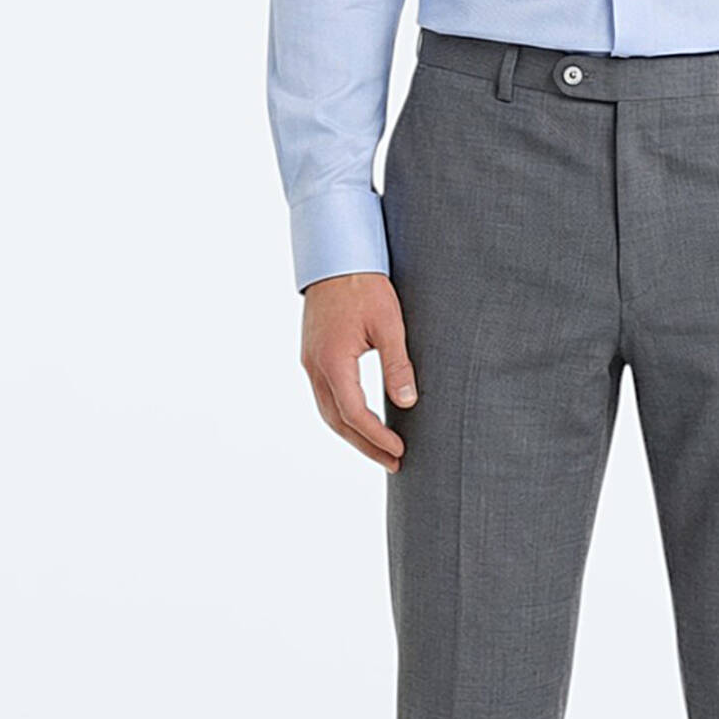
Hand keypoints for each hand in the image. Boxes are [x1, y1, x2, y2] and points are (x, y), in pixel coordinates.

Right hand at [301, 272, 417, 472]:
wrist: (336, 256)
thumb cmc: (364, 285)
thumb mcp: (389, 323)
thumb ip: (397, 364)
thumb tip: (408, 402)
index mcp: (332, 362)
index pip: (354, 414)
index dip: (377, 437)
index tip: (400, 451)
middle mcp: (315, 367)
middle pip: (337, 421)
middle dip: (365, 445)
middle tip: (394, 462)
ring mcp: (310, 361)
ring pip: (328, 411)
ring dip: (353, 434)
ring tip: (380, 449)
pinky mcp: (313, 354)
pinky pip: (325, 395)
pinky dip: (343, 415)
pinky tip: (361, 419)